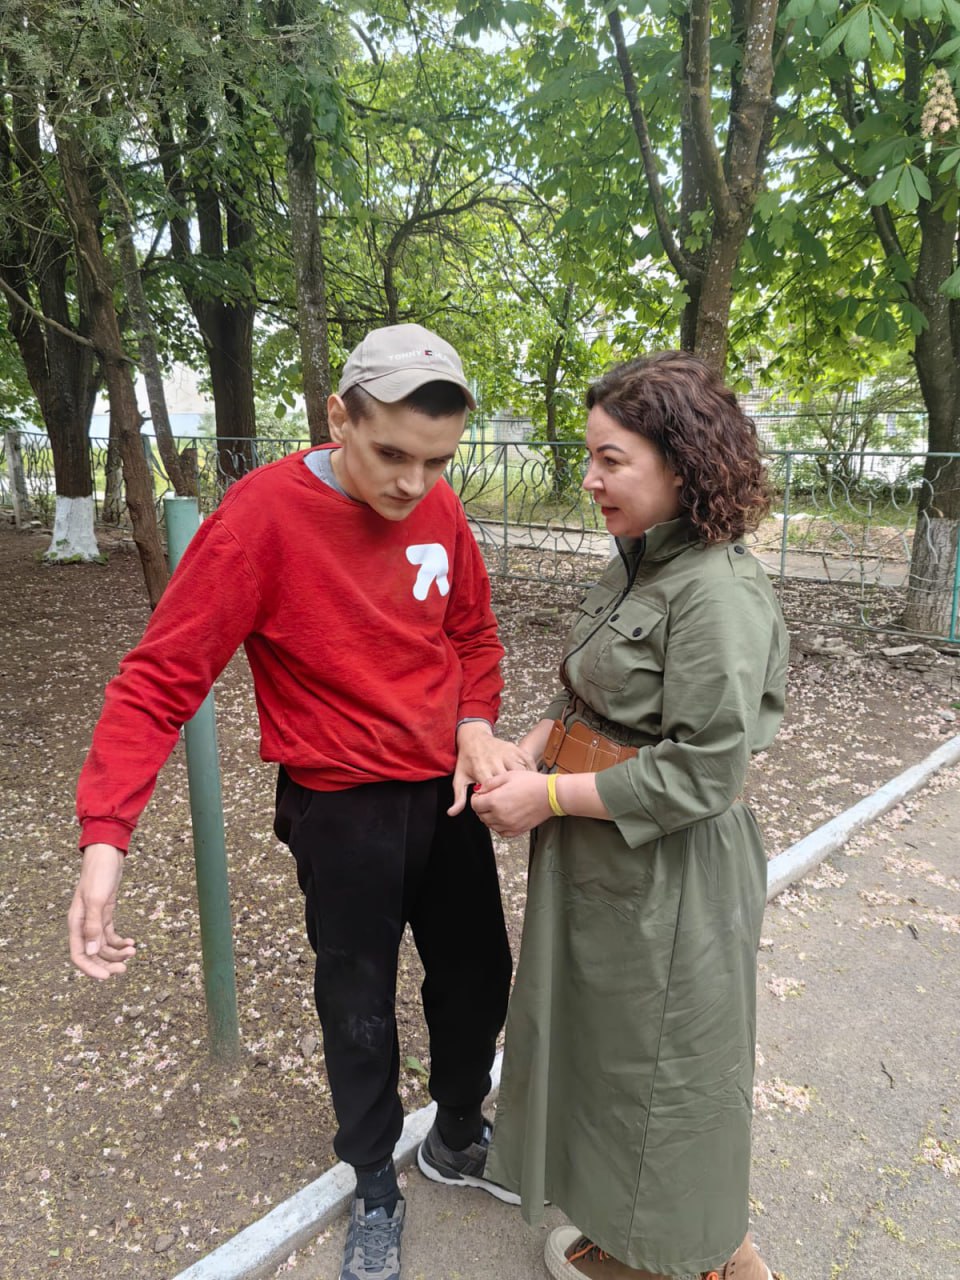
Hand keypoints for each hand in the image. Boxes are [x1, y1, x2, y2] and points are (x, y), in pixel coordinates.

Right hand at [67, 843, 135, 979]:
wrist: (107, 854)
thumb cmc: (99, 873)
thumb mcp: (97, 899)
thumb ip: (93, 926)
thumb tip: (91, 951)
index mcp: (76, 923)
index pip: (78, 954)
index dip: (90, 969)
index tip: (107, 977)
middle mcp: (83, 925)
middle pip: (92, 954)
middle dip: (107, 964)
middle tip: (124, 969)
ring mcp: (94, 920)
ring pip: (103, 946)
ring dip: (117, 953)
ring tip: (133, 951)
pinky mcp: (105, 914)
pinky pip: (111, 935)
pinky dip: (121, 942)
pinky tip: (131, 943)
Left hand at [448, 722, 535, 815]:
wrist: (474, 736)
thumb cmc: (467, 759)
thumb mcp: (460, 778)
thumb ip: (459, 797)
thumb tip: (452, 813)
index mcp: (481, 770)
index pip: (491, 791)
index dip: (494, 800)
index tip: (494, 803)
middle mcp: (495, 761)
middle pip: (507, 783)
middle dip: (509, 795)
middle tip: (509, 800)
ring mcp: (508, 754)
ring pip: (520, 774)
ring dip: (522, 785)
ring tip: (520, 793)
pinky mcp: (517, 750)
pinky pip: (529, 764)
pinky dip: (531, 773)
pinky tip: (529, 781)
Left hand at [471, 771, 552, 837]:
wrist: (551, 795)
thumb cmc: (532, 783)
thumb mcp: (508, 775)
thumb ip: (490, 783)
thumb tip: (480, 790)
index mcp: (495, 801)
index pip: (474, 804)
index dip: (476, 798)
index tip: (480, 794)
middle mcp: (500, 816)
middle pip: (481, 815)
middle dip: (482, 807)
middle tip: (489, 799)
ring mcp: (508, 825)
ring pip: (490, 825)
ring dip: (490, 817)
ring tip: (498, 806)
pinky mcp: (517, 830)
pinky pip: (501, 832)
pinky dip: (499, 826)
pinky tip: (505, 816)